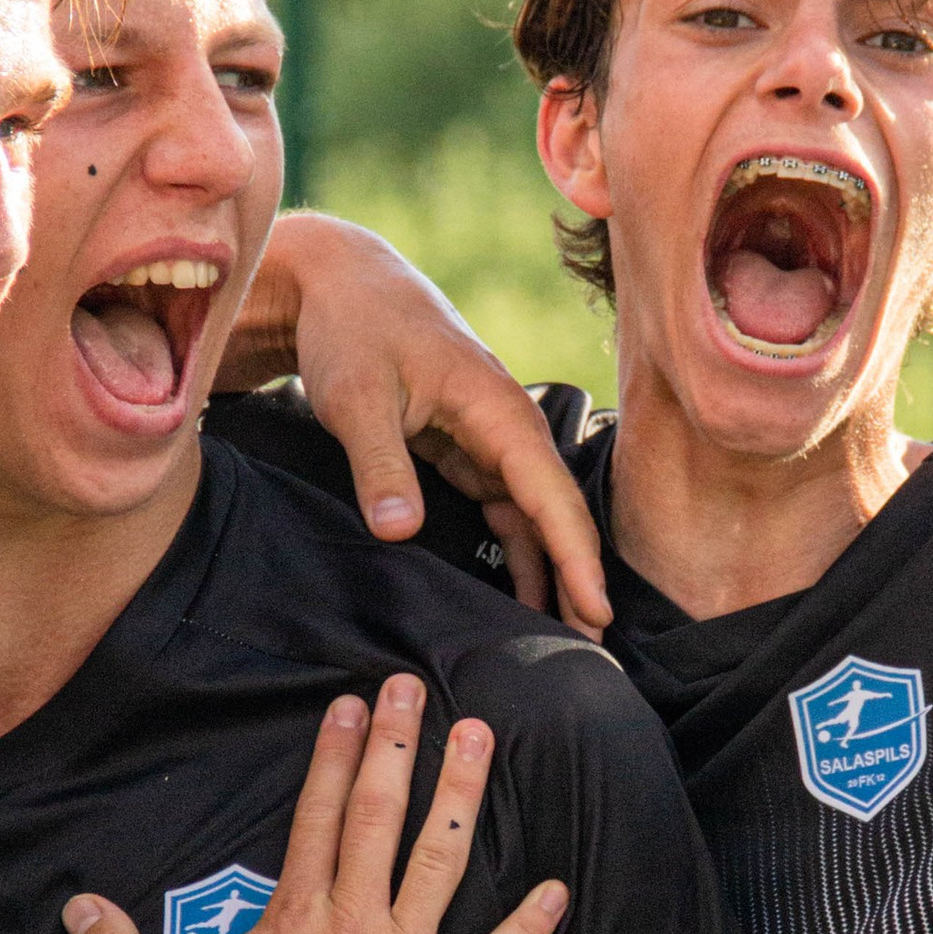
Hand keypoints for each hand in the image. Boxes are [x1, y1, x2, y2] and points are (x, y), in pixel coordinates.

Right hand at [62, 672, 565, 933]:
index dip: (337, 755)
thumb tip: (75, 911)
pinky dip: (526, 929)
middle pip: (377, 816)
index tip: (354, 706)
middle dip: (398, 746)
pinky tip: (558, 891)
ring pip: (437, 862)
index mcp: (290, 916)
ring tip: (481, 740)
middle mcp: (349, 923)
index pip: (318, 815)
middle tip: (416, 690)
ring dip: (460, 797)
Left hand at [227, 212, 611, 634]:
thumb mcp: (356, 397)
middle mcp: (505, 426)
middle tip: (594, 649)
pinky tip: (519, 599)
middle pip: (554, 512)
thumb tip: (400, 532)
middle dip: (578, 577)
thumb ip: (380, 465)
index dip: (575, 557)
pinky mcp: (464, 450)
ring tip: (563, 639)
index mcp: (495, 408)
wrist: (337, 284)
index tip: (594, 611)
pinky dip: (517, 552)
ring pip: (532, 517)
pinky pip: (503, 510)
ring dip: (550, 572)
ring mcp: (488, 439)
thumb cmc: (352, 331)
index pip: (549, 494)